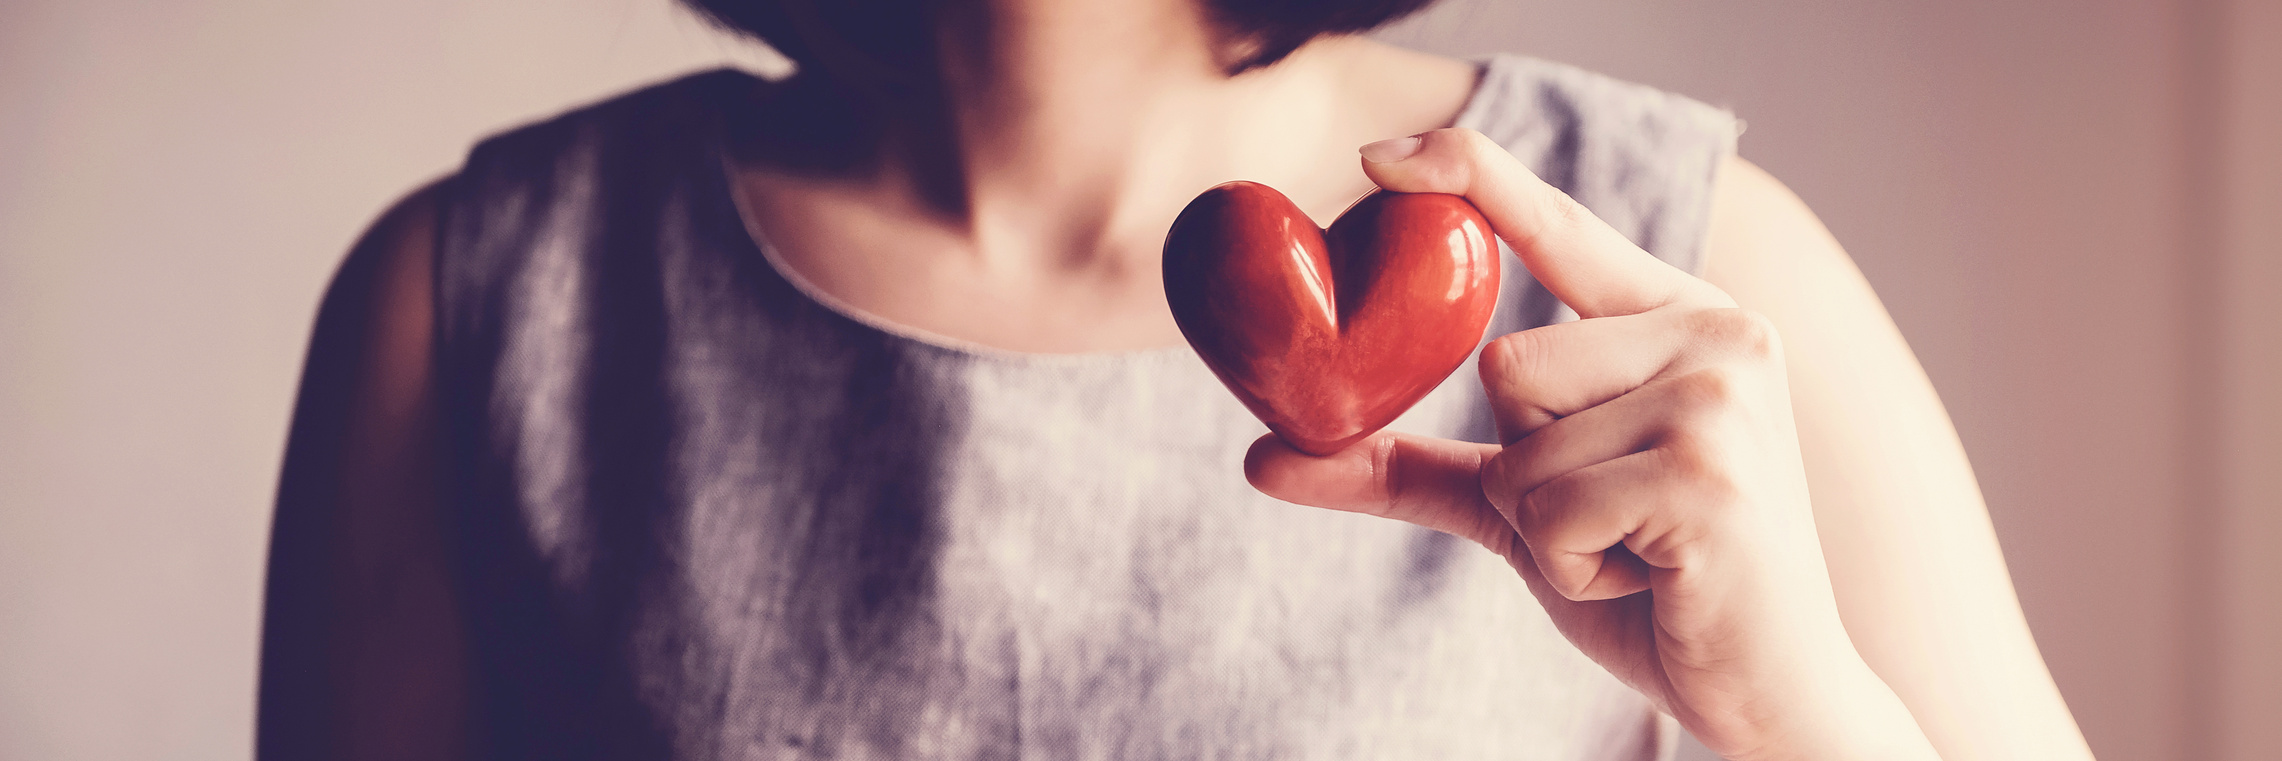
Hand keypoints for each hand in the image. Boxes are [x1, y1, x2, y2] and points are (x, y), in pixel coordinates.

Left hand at [1246, 129, 1939, 760]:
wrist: (1774, 692)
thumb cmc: (1654, 586)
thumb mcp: (1522, 510)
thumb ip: (1408, 466)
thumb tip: (1261, 458)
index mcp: (1677, 319)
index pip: (1558, 224)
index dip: (1468, 175)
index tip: (1375, 155)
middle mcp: (1715, 334)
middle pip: (1505, 363)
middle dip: (1524, 467)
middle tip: (1611, 518)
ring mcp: (1720, 398)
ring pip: (1520, 443)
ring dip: (1545, 527)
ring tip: (1633, 550)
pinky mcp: (1709, 475)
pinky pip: (1547, 510)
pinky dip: (1569, 566)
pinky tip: (1649, 577)